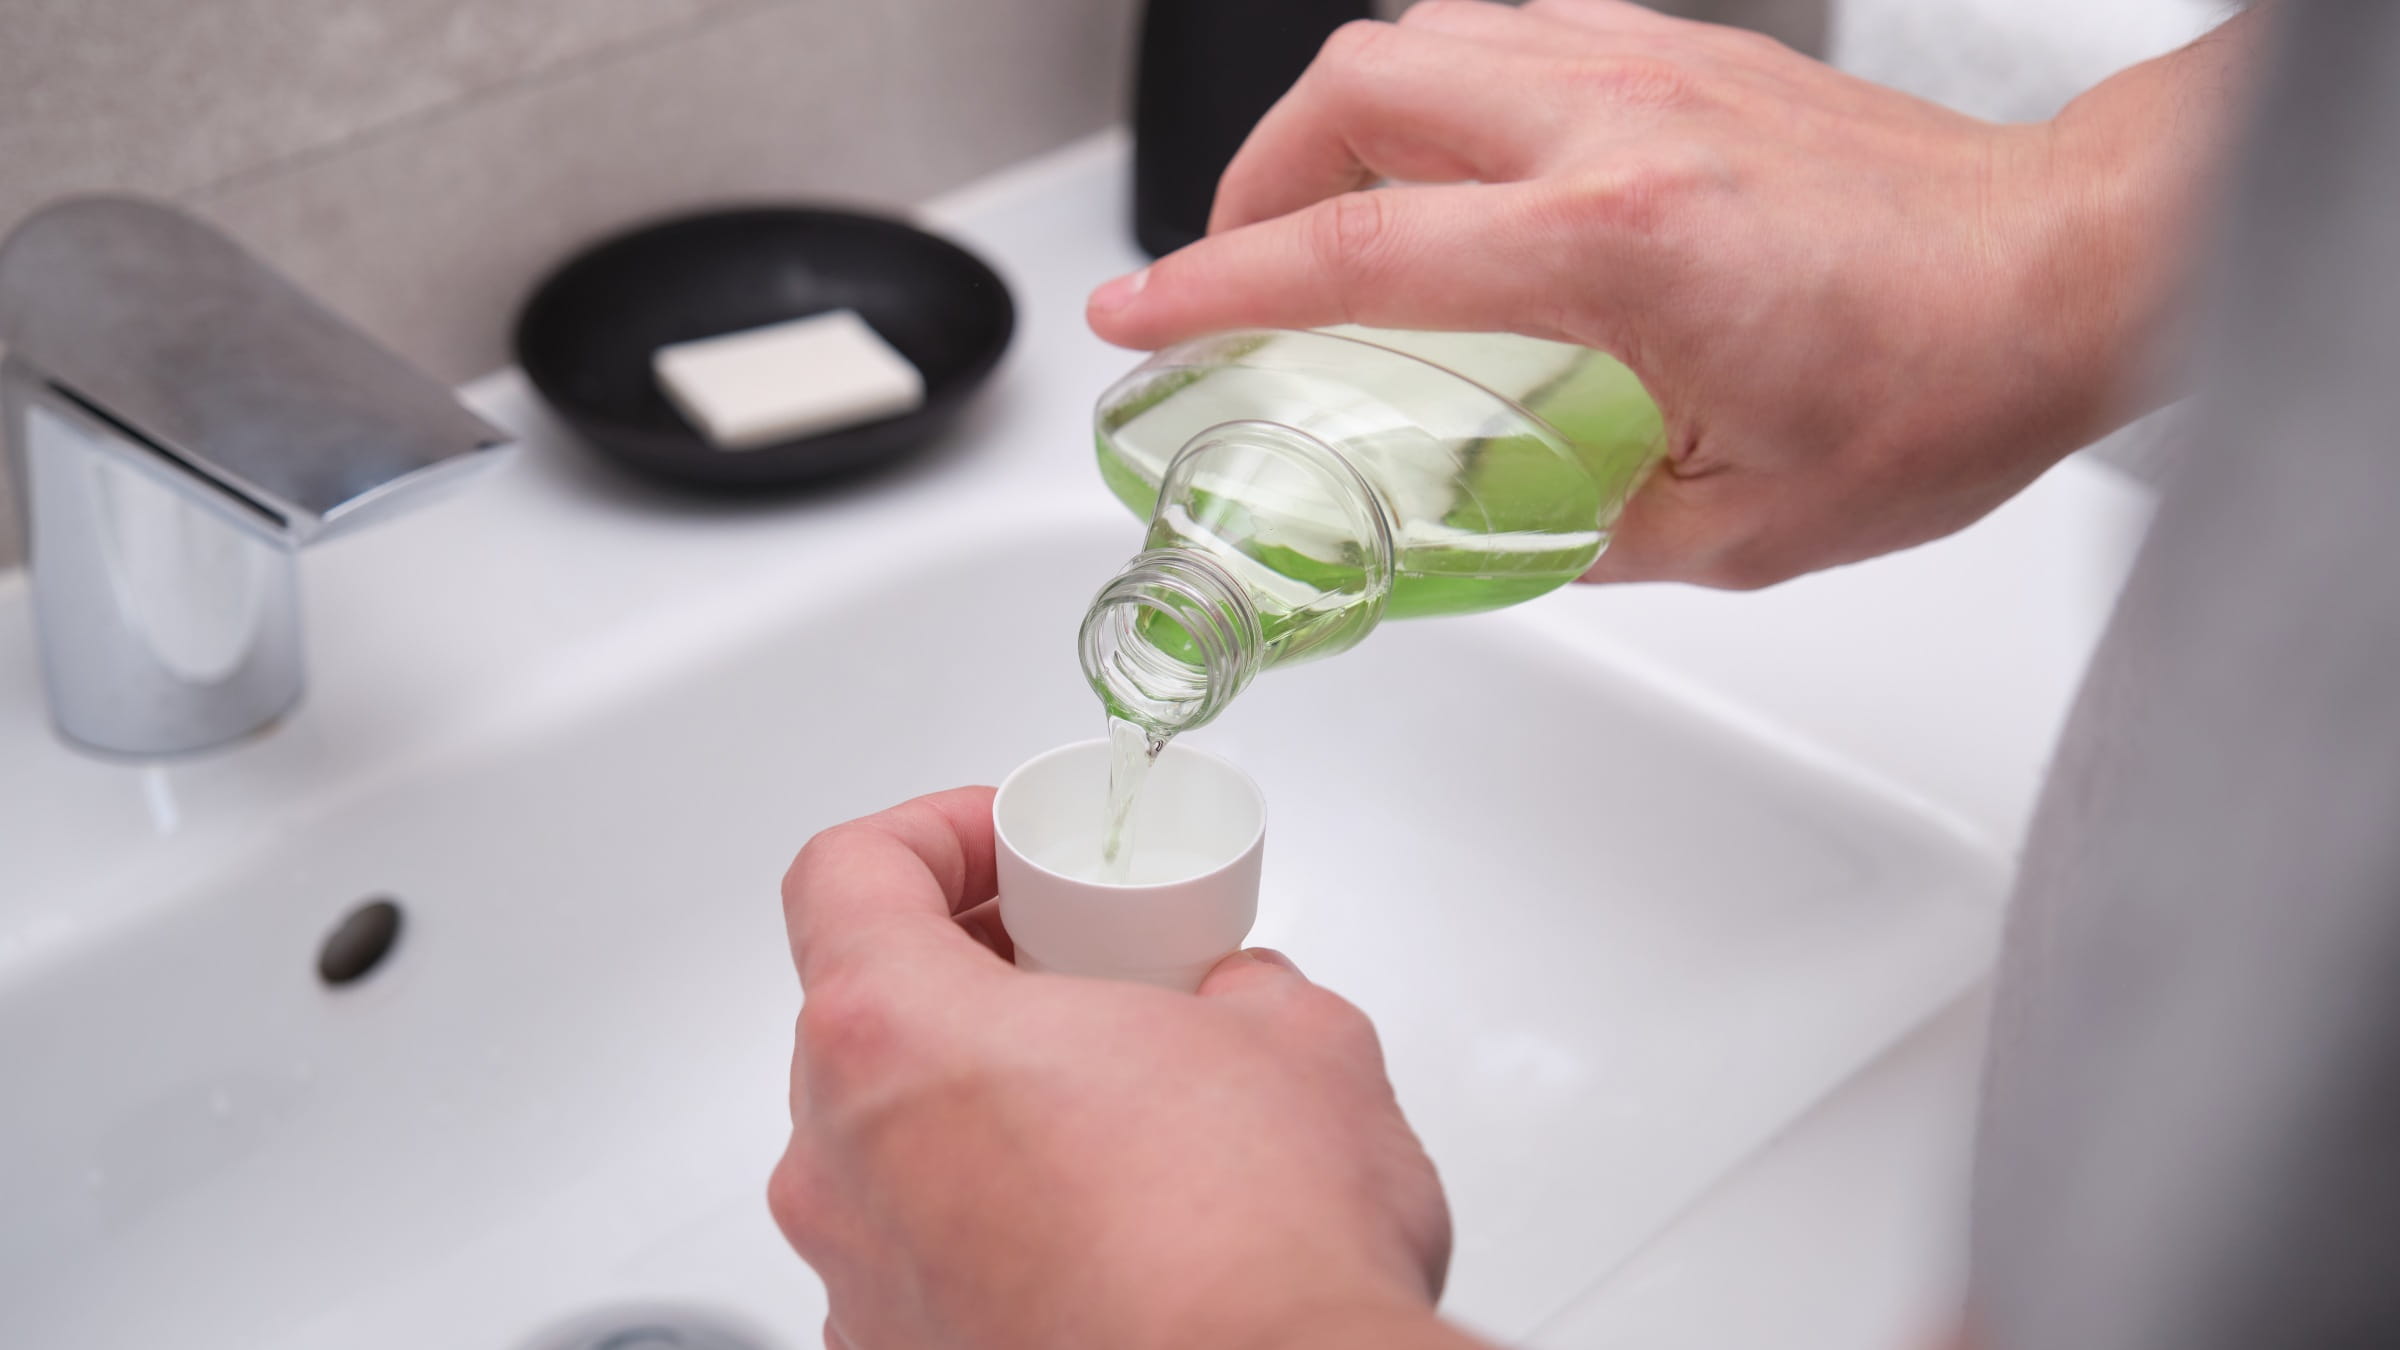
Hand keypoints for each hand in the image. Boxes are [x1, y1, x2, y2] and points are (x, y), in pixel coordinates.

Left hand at [769, 788, 1463, 1349]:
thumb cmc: (1256, 1249)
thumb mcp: (1295, 1038)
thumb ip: (1237, 987)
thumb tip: (1238, 1003)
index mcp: (895, 1037)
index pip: (844, 876)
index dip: (932, 834)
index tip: (1008, 844)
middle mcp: (841, 1166)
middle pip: (863, 1016)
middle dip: (974, 975)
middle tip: (1082, 968)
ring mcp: (862, 1283)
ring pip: (891, 1148)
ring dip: (983, 1105)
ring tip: (1113, 1108)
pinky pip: (923, 1259)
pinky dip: (991, 1221)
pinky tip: (1108, 1227)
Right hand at [1088, 0, 2252, 587]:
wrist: (2071, 269)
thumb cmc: (1948, 378)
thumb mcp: (1743, 525)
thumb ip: (1587, 527)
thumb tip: (1505, 528)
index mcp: (1619, 247)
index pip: (1352, 252)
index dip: (1213, 286)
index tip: (1141, 314)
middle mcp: (1617, 123)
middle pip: (1355, 85)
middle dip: (1254, 174)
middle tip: (1240, 263)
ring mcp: (1651, 66)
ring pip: (1423, 34)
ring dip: (1342, 123)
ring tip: (1334, 218)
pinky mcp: (1687, 53)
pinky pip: (1510, 33)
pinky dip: (1440, 95)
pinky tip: (1458, 174)